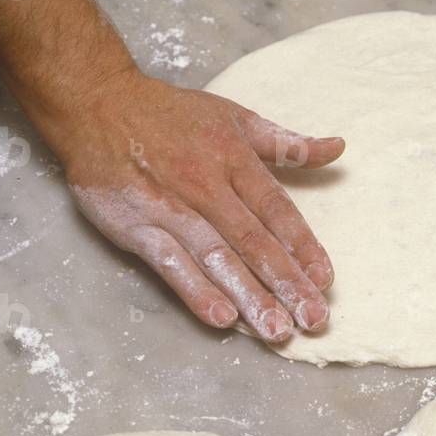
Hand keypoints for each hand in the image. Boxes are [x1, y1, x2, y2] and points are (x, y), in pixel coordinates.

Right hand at [53, 71, 343, 342]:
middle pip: (254, 242)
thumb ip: (288, 143)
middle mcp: (207, 186)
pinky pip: (170, 263)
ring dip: (249, 296)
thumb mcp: (237, 119)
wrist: (98, 104)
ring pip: (217, 258)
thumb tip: (338, 147)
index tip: (325, 279)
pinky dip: (195, 291)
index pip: (278, 211)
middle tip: (314, 319)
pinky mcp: (136, 226)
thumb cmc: (174, 116)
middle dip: (287, 283)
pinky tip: (222, 318)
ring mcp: (171, 209)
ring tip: (277, 330)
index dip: (304, 246)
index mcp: (236, 161)